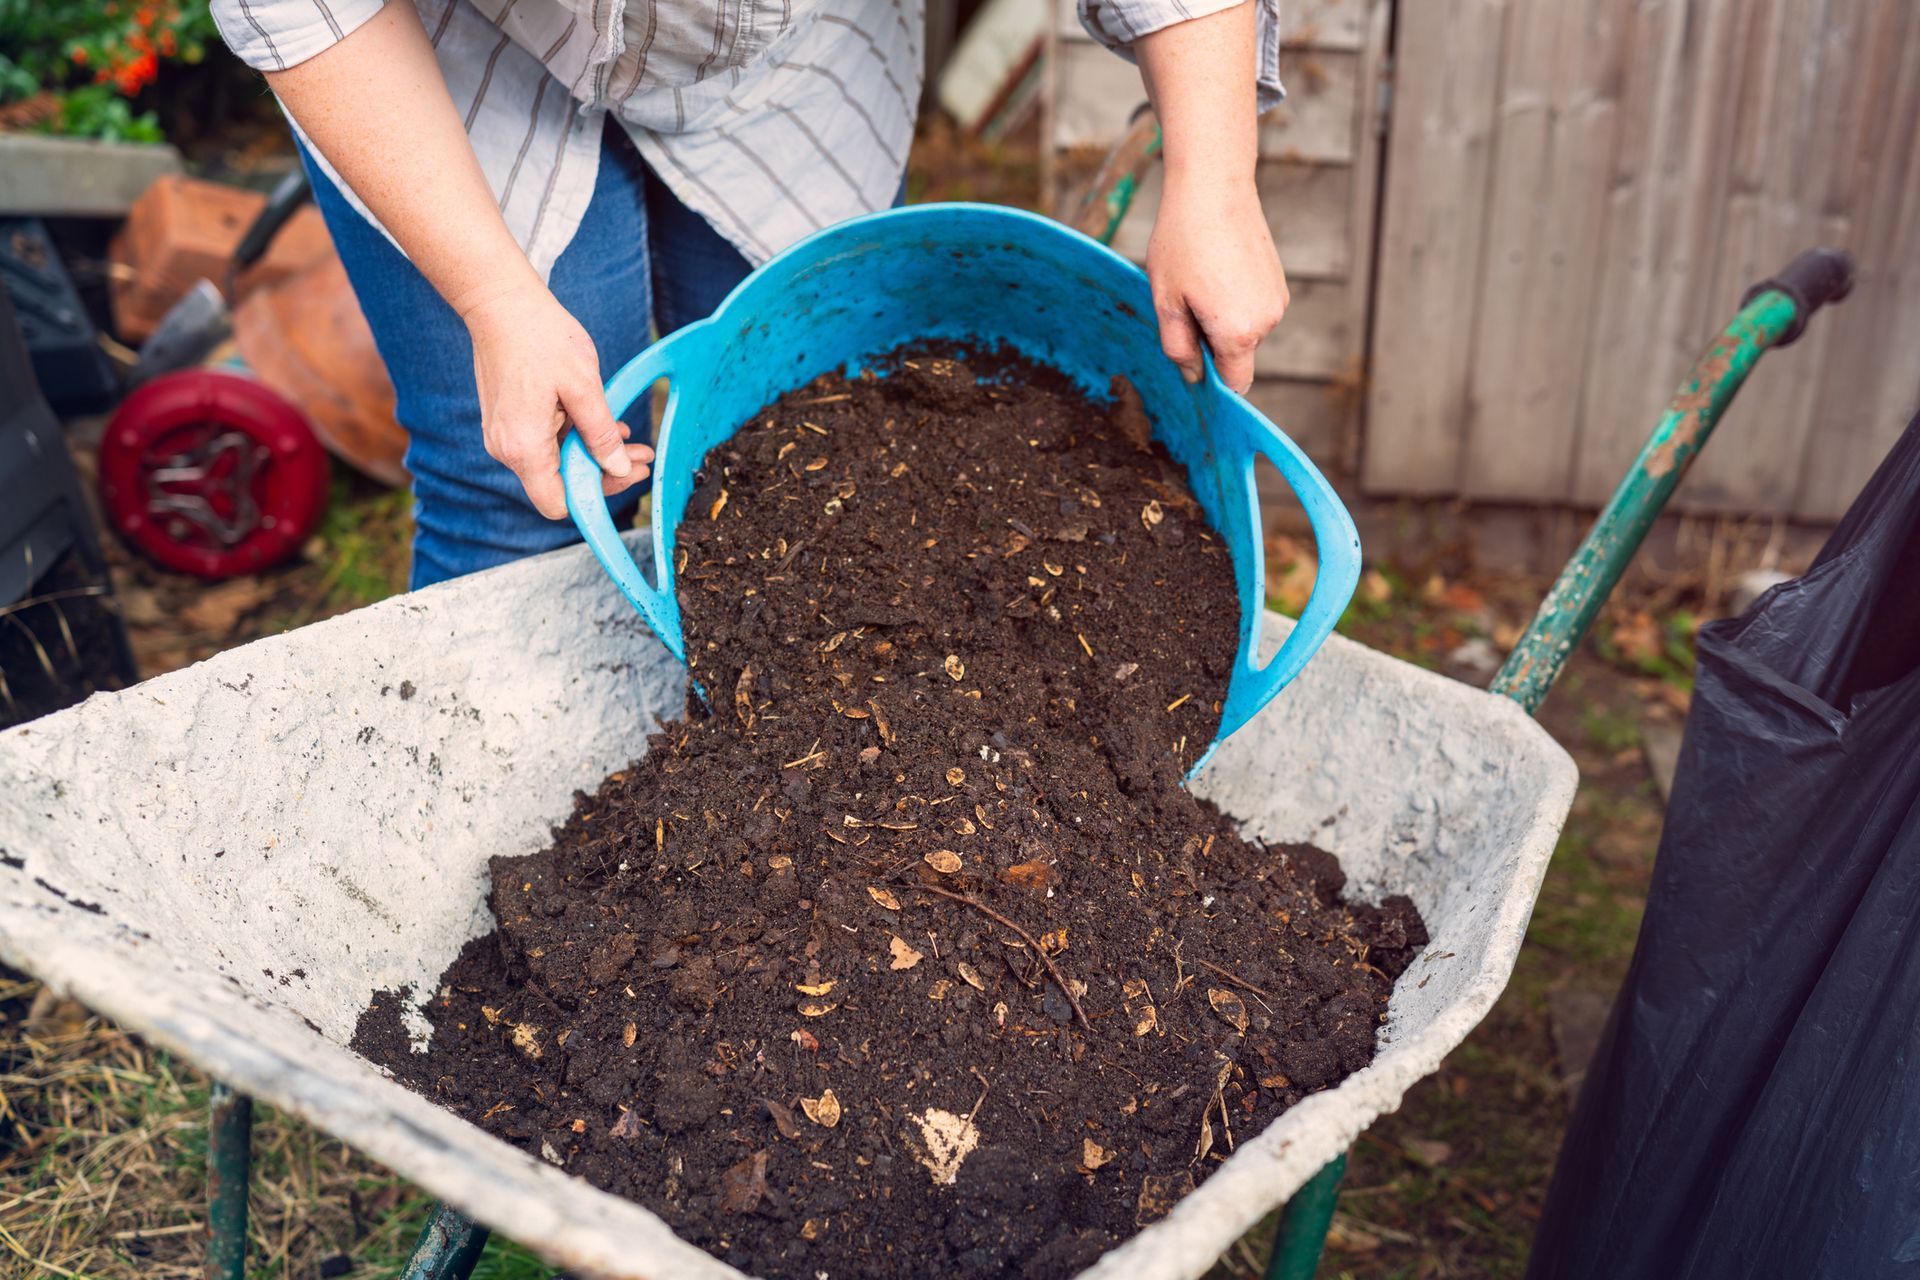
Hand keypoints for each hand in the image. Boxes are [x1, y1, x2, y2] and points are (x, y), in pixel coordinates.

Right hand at [462, 281, 652, 518]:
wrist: (499, 302)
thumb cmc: (540, 337)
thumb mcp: (584, 387)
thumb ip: (602, 433)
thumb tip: (618, 467)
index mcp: (523, 446)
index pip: (559, 503)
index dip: (596, 496)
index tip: (629, 475)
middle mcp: (506, 448)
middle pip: (560, 484)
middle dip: (604, 472)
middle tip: (642, 457)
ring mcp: (503, 435)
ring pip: (555, 462)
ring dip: (593, 453)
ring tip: (631, 437)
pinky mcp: (506, 421)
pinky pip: (544, 442)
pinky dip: (574, 437)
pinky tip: (604, 423)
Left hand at [1145, 174, 1288, 393]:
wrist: (1214, 187)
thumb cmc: (1183, 242)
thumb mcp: (1166, 301)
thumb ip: (1178, 348)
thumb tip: (1194, 376)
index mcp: (1238, 332)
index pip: (1235, 385)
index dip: (1213, 384)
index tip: (1193, 366)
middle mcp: (1267, 321)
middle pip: (1238, 357)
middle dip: (1211, 344)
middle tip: (1185, 305)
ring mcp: (1277, 300)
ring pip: (1245, 332)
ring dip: (1222, 320)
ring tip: (1201, 281)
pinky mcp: (1279, 282)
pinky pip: (1253, 309)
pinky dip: (1235, 302)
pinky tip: (1217, 271)